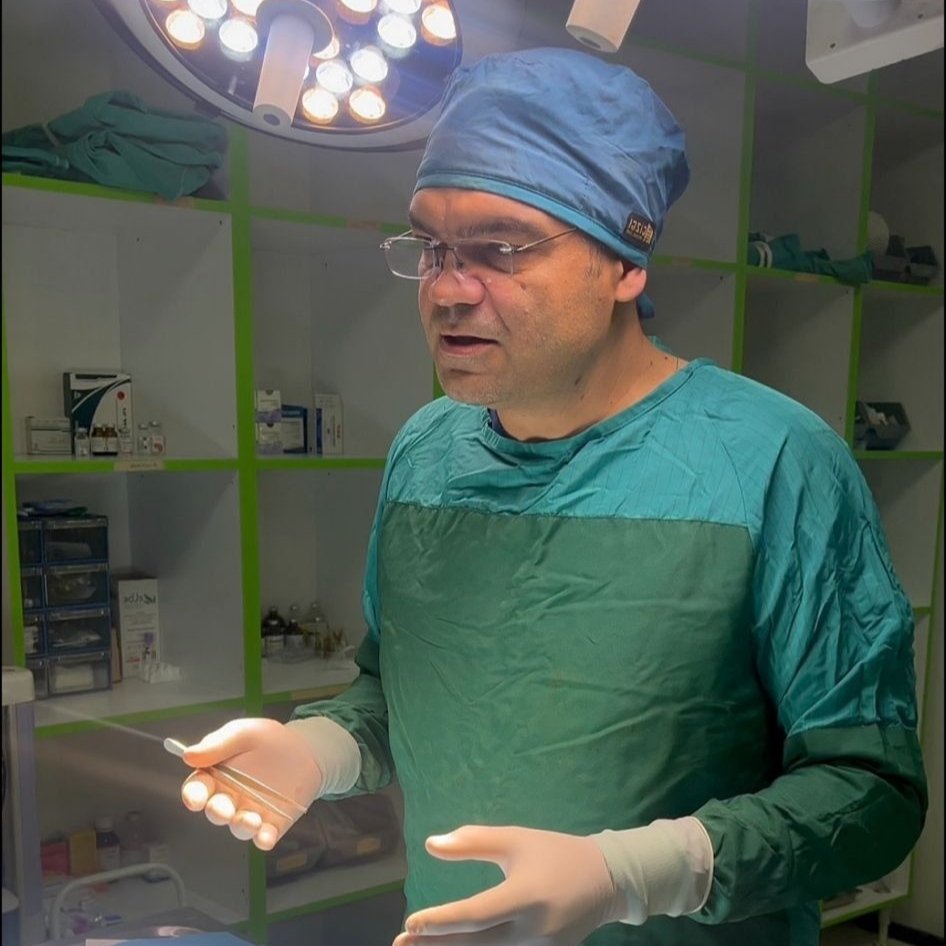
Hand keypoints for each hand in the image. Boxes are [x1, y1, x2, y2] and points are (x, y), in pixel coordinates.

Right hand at [179, 718, 322, 850]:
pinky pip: (264, 836)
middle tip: (224, 810)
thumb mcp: (244, 733)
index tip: (195, 799)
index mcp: (217, 775)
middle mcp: (230, 798)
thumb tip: (189, 755)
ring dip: (241, 826)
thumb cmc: (270, 740)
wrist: (306, 749)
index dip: (193, 795)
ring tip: (251, 820)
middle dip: (217, 812)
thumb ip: (218, 743)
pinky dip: (263, 839)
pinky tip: (266, 837)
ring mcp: (250, 812)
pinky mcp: (273, 823)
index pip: (197, 788)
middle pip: (216, 810)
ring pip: (239, 827)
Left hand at [392, 825, 622, 945]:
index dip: (441, 922)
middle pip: (474, 945)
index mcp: (525, 897)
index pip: (475, 915)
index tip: (410, 923)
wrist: (606, 880)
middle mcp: (531, 931)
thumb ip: (474, 842)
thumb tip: (431, 844)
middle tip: (400, 945)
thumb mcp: (516, 840)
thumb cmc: (555, 854)